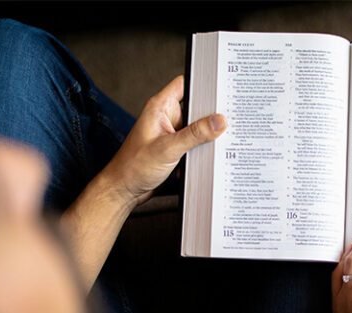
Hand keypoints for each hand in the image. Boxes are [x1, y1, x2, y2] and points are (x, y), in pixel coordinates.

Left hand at [102, 75, 226, 207]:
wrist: (124, 190)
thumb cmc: (134, 167)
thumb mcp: (168, 148)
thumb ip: (195, 134)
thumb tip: (218, 121)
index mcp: (159, 108)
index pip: (184, 84)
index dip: (202, 84)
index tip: (220, 90)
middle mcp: (165, 117)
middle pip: (195, 107)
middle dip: (210, 114)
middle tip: (226, 120)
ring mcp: (171, 133)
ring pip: (197, 127)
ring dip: (206, 134)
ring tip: (219, 139)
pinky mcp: (174, 148)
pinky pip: (194, 143)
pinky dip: (202, 148)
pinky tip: (209, 154)